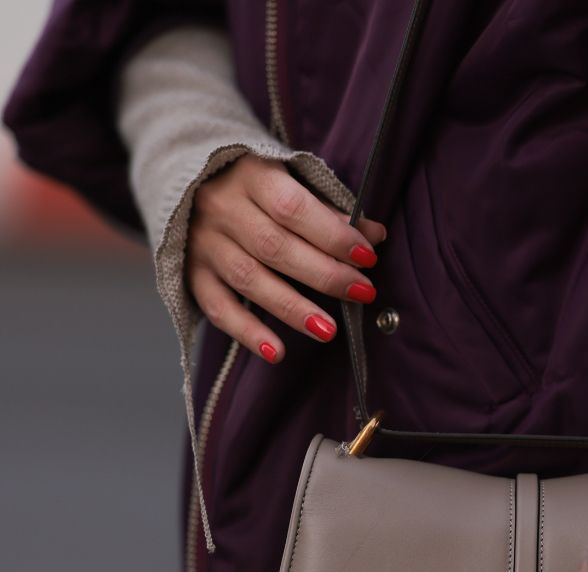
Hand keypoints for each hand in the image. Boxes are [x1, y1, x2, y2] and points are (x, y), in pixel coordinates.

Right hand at [185, 153, 387, 363]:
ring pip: (250, 280)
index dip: (333, 235)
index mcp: (250, 175)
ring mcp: (204, 243)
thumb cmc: (254, 184)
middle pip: (275, 248)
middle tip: (362, 293)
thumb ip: (329, 209)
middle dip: (325, 275)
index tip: (367, 256)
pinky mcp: (193, 274)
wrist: (186, 179)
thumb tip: (374, 235)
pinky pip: (219, 308)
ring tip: (328, 330)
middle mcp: (223, 208)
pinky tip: (276, 352)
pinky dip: (247, 333)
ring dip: (293, 309)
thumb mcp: (289, 180)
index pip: (293, 208)